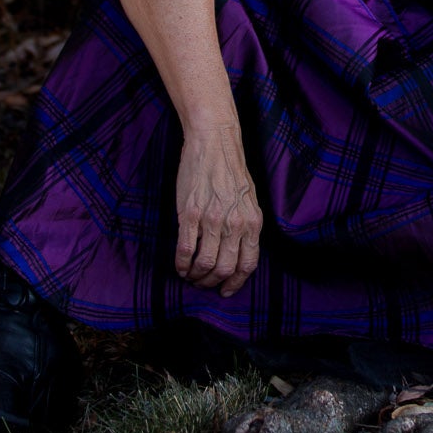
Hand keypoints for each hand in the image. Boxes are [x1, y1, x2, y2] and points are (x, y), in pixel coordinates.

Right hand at [174, 129, 262, 296]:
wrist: (214, 143)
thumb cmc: (231, 170)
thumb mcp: (249, 200)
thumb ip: (245, 226)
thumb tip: (237, 252)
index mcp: (252, 222)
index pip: (248, 264)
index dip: (236, 282)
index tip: (226, 290)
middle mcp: (234, 224)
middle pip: (224, 268)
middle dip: (212, 282)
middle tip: (203, 283)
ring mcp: (211, 219)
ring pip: (204, 263)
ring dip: (196, 276)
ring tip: (190, 276)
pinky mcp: (190, 214)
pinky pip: (185, 249)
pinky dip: (181, 264)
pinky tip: (179, 266)